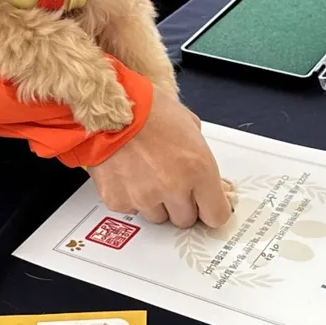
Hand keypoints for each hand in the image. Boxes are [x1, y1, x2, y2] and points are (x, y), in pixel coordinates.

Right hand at [88, 88, 231, 228]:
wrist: (109, 105)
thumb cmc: (148, 108)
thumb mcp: (189, 126)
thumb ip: (202, 160)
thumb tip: (211, 183)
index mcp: (198, 169)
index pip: (216, 215)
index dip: (211, 209)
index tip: (206, 205)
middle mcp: (173, 187)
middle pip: (186, 220)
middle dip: (182, 204)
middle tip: (172, 180)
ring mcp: (144, 197)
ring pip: (157, 217)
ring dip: (156, 201)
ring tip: (146, 172)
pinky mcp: (118, 199)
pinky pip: (131, 208)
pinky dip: (131, 196)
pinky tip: (128, 173)